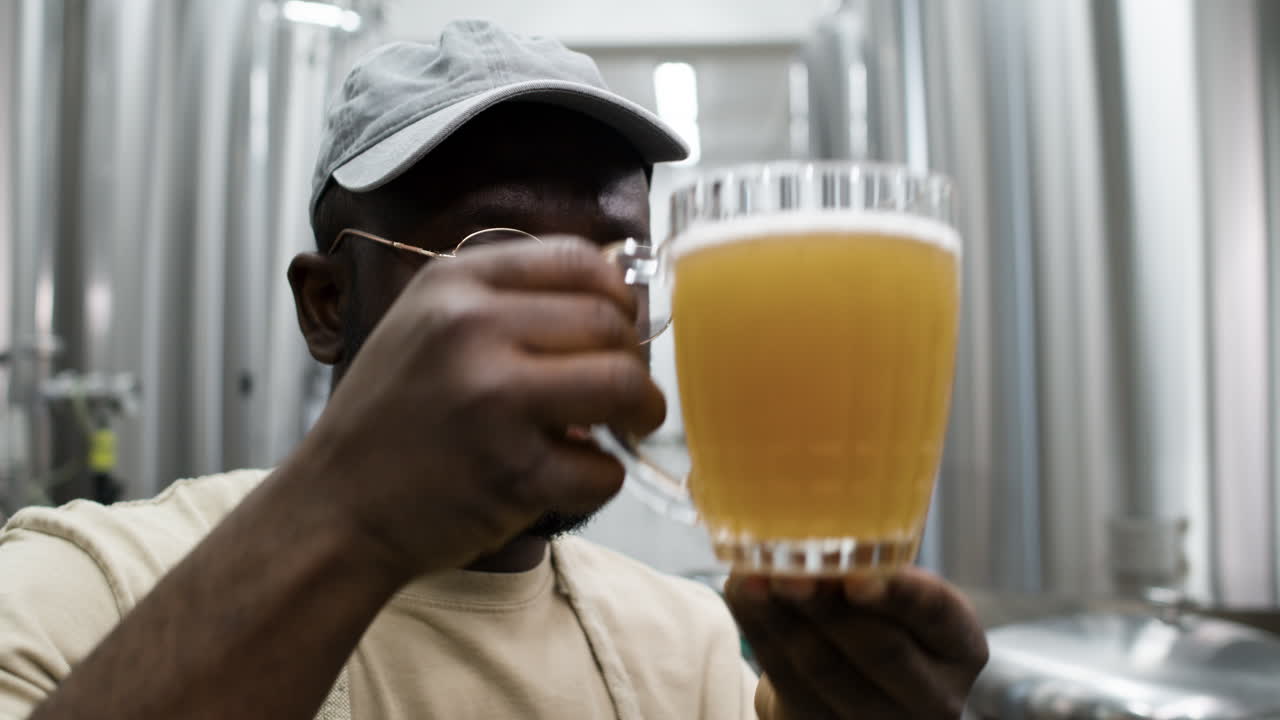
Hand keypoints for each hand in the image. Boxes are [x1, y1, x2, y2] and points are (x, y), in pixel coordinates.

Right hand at [295, 238, 664, 580]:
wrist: (334, 509)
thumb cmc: (391, 419)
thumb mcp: (425, 325)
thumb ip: (505, 302)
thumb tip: (613, 300)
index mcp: (454, 283)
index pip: (578, 259)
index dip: (618, 294)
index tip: (621, 326)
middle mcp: (471, 329)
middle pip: (610, 322)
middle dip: (635, 359)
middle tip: (627, 389)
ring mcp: (492, 400)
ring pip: (623, 384)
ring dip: (643, 410)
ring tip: (628, 425)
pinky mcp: (511, 473)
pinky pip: (603, 467)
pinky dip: (602, 476)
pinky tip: (572, 476)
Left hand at [725, 569, 987, 719]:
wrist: (853, 682)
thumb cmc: (877, 618)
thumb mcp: (892, 595)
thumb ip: (866, 568)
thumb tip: (807, 537)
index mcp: (959, 645)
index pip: (935, 613)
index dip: (896, 594)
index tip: (855, 577)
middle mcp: (933, 695)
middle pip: (879, 649)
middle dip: (828, 607)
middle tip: (788, 574)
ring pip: (826, 669)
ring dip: (782, 619)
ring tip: (752, 579)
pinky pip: (788, 684)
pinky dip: (760, 634)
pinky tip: (744, 598)